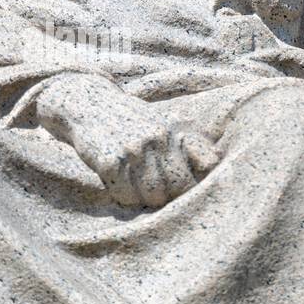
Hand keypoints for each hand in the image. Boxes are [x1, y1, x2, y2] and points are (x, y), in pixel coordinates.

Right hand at [36, 73, 218, 208]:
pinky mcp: (109, 161)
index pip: (198, 171)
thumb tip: (215, 163)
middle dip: (168, 197)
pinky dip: (123, 197)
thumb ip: (189, 144)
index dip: (191, 187)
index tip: (182, 190)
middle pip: (176, 189)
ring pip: (152, 196)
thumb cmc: (130, 120)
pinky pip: (125, 196)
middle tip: (155, 192)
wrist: (88, 103)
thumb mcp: (163, 123)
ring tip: (137, 189)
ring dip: (145, 199)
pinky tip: (118, 184)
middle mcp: (155, 140)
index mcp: (171, 133)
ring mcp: (131, 151)